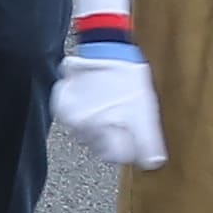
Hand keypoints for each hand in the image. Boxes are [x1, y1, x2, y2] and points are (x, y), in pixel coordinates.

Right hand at [50, 38, 162, 168]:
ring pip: (85, 134)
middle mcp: (81, 126)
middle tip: (121, 118)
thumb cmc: (127, 78)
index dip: (127, 147)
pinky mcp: (60, 105)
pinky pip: (73, 121)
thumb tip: (152, 163)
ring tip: (109, 106)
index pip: (114, 156)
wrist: (106, 49)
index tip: (132, 136)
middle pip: (99, 147)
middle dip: (112, 137)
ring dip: (98, 127)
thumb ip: (148, 141)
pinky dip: (85, 115)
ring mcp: (68, 116)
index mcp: (102, 129)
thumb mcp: (146, 111)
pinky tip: (95, 103)